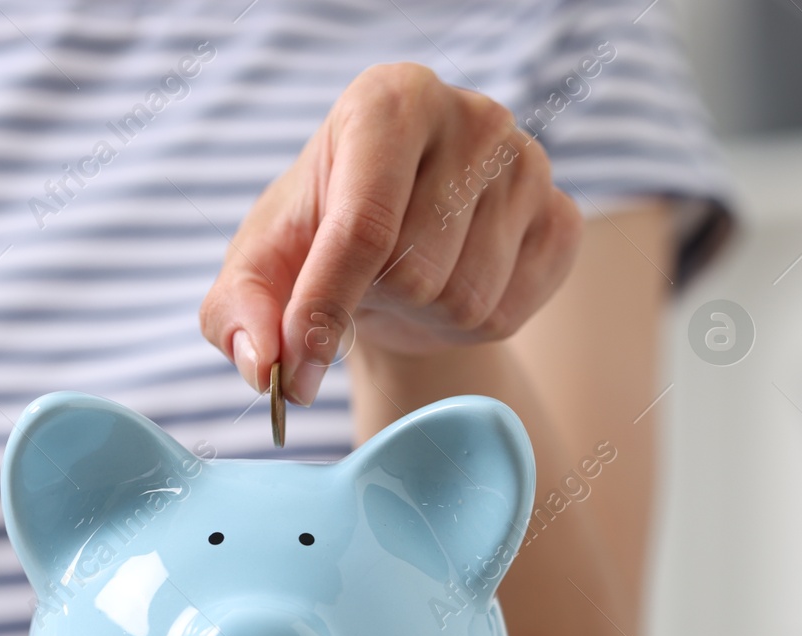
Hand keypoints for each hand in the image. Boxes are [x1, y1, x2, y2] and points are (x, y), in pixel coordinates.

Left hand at [199, 63, 582, 404]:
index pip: (363, 226)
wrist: (402, 237)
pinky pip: (512, 312)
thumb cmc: (325, 233)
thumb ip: (238, 310)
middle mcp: (471, 118)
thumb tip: (262, 364)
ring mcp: (530, 164)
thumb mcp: (264, 261)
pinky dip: (472, 323)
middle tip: (370, 281)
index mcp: (390, 100)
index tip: (296, 368)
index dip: (323, 309)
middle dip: (380, 303)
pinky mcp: (563, 216)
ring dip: (425, 316)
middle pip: (418, 273)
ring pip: (467, 301)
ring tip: (411, 281)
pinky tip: (457, 283)